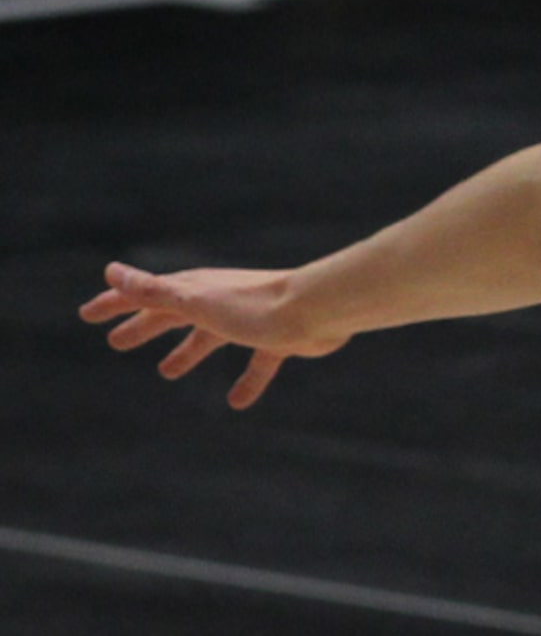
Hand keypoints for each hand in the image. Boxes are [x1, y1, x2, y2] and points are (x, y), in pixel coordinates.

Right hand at [79, 261, 349, 409]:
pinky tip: (238, 401)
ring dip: (188, 351)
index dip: (117, 302)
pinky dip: (247, 379)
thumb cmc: (256, 306)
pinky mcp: (277, 338)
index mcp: (198, 290)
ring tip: (168, 372)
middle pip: (175, 313)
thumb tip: (111, 271)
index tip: (88, 314)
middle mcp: (221, 300)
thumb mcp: (196, 302)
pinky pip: (258, 361)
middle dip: (146, 325)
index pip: (148, 294)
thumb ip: (155, 291)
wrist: (320, 310)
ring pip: (211, 336)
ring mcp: (250, 318)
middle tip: (117, 343)